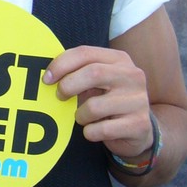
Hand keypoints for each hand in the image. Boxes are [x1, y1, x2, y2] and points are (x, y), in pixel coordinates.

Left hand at [44, 45, 152, 160]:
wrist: (138, 129)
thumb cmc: (109, 101)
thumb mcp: (97, 82)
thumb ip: (79, 73)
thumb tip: (48, 75)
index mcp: (119, 59)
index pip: (85, 53)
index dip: (61, 64)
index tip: (47, 78)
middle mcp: (132, 76)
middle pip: (93, 73)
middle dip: (68, 86)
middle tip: (60, 97)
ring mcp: (138, 100)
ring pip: (94, 107)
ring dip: (80, 115)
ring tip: (85, 117)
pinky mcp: (138, 124)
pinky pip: (101, 129)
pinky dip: (90, 132)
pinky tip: (96, 130)